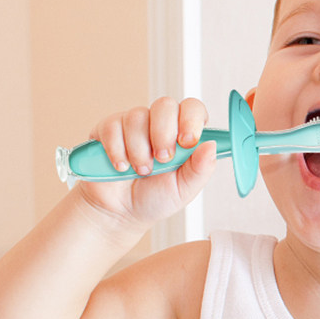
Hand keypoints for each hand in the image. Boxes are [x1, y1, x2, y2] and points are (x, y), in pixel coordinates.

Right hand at [76, 96, 216, 230]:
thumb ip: (201, 169)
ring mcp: (133, 124)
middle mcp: (159, 124)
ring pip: (137, 117)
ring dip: (140, 150)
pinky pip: (113, 126)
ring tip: (141, 170)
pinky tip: (121, 167)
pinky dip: (118, 151)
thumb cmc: (156, 198)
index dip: (191, 119)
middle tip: (162, 160)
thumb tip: (212, 146)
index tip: (187, 141)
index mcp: (183, 135)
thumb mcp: (184, 189)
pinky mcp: (108, 128)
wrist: (121, 213)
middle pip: (165, 105)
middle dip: (164, 134)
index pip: (192, 108)